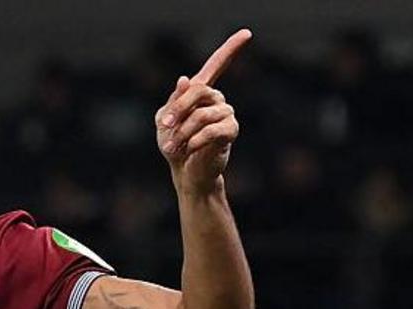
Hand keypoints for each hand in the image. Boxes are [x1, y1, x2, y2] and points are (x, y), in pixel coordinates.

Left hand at [156, 28, 250, 193]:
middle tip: (166, 124)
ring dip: (182, 132)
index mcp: (201, 92)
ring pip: (201, 115)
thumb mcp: (165, 121)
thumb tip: (186, 79)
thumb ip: (173, 101)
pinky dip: (194, 141)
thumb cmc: (174, 145)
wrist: (185, 172)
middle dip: (178, 108)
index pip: (217, 65)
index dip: (230, 49)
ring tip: (172, 146)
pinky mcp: (230, 131)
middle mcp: (217, 99)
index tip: (246, 33)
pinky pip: (210, 131)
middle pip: (198, 90)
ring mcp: (226, 114)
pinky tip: (188, 150)